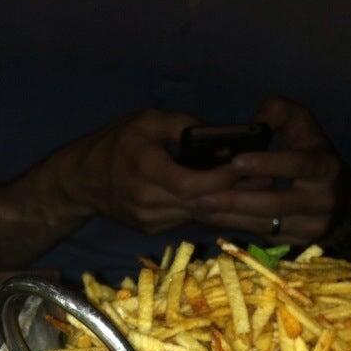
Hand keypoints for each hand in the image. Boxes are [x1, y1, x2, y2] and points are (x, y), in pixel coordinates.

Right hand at [69, 109, 243, 233]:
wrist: (83, 181)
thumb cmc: (116, 143)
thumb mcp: (145, 120)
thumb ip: (180, 124)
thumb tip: (215, 134)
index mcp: (145, 170)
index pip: (191, 184)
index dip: (220, 178)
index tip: (244, 165)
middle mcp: (148, 201)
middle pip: (200, 203)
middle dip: (234, 192)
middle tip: (267, 178)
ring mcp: (150, 220)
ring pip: (197, 214)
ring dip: (225, 202)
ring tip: (256, 187)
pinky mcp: (152, 230)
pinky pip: (187, 218)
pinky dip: (206, 208)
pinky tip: (226, 197)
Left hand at [193, 96, 349, 244]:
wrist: (343, 204)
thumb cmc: (315, 156)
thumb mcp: (306, 128)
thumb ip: (282, 113)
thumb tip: (255, 122)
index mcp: (326, 168)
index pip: (297, 165)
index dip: (267, 163)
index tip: (235, 161)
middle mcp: (321, 202)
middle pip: (274, 204)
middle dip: (236, 199)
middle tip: (202, 195)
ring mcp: (309, 228)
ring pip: (264, 224)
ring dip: (228, 216)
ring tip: (199, 207)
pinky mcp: (295, 244)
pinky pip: (259, 235)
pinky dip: (233, 226)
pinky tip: (211, 218)